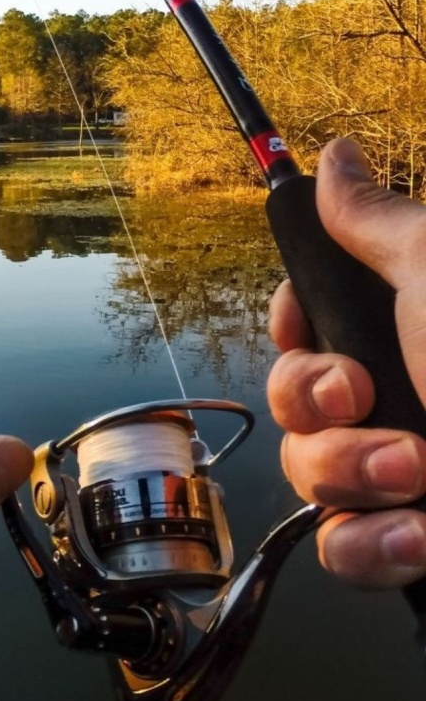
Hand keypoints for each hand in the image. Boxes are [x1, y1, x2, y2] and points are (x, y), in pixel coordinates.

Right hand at [267, 137, 425, 587]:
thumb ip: (372, 219)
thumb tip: (337, 152)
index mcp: (397, 328)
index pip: (301, 322)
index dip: (288, 325)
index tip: (302, 326)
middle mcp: (394, 394)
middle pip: (288, 395)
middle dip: (312, 400)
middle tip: (364, 394)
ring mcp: (400, 472)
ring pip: (305, 470)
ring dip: (347, 471)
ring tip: (417, 472)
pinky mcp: (412, 543)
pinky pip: (343, 548)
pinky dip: (369, 545)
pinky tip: (418, 535)